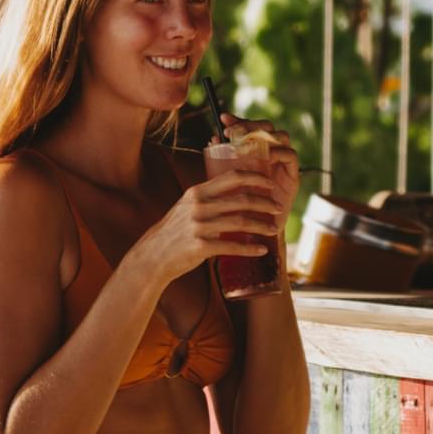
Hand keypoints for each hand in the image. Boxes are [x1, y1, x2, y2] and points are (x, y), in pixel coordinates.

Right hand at [138, 172, 278, 289]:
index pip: (232, 177)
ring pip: (241, 222)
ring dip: (262, 225)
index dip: (255, 178)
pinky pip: (232, 246)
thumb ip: (208, 198)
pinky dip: (250, 249)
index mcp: (197, 192)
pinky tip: (262, 250)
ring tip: (275, 229)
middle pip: (241, 200)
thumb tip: (235, 191)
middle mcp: (198, 205)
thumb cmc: (174, 232)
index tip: (271, 183)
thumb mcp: (187, 207)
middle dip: (265, 203)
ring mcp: (199, 226)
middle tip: (279, 207)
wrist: (153, 256)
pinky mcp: (200, 246)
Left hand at [224, 122, 300, 236]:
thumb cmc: (238, 209)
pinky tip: (263, 155)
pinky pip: (290, 155)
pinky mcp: (293, 177)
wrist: (254, 236)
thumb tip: (212, 140)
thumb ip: (223, 163)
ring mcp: (284, 165)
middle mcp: (272, 155)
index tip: (223, 118)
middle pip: (267, 127)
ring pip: (280, 136)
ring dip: (263, 135)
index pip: (251, 128)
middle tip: (231, 131)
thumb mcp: (228, 182)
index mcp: (257, 153)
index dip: (239, 120)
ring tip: (243, 142)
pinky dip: (278, 152)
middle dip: (249, 125)